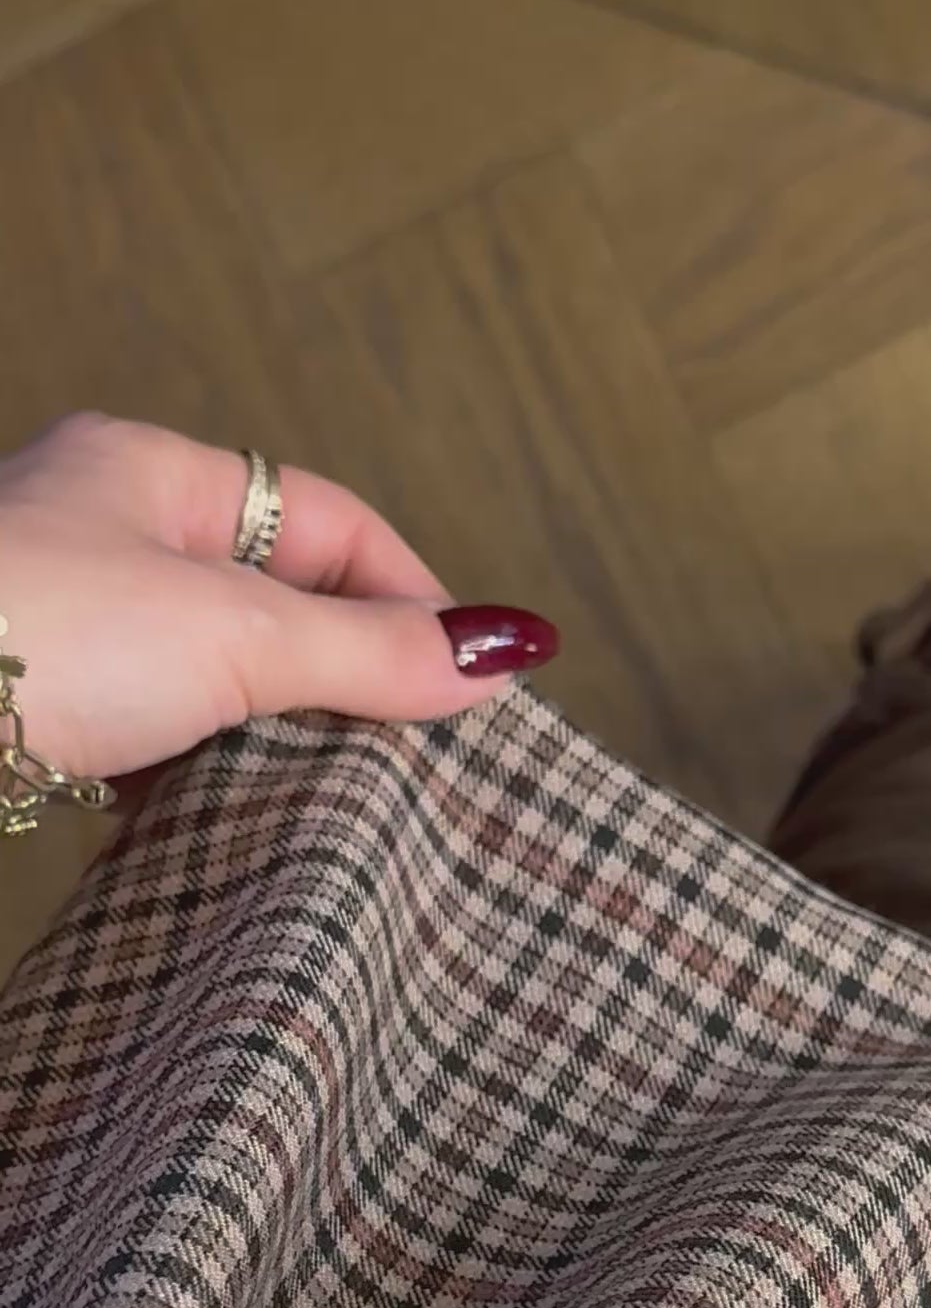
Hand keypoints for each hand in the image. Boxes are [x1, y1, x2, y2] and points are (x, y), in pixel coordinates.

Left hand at [0, 413, 557, 787]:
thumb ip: (371, 651)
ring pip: (206, 684)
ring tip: (323, 806)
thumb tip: (506, 648)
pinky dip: (187, 788)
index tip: (467, 690)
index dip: (410, 601)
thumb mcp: (234, 638)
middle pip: (271, 605)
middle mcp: (100, 535)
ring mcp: (59, 627)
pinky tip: (214, 833)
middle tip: (411, 761)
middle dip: (343, 683)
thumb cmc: (34, 638)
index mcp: (153, 474)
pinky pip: (140, 747)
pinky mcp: (28, 716)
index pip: (330, 522)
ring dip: (264, 744)